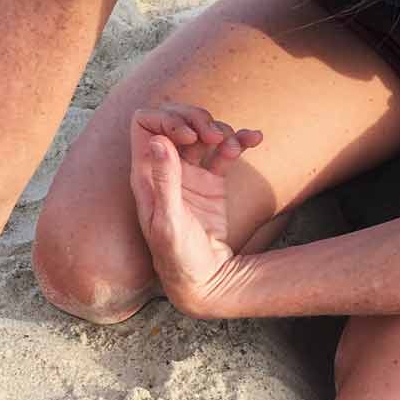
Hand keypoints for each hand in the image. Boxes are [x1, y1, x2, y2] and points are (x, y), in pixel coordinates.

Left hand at [129, 103, 262, 317]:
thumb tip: (157, 141)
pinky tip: (255, 139)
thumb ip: (164, 180)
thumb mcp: (169, 221)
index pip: (145, 124)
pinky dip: (239, 141)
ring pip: (202, 133)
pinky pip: (224, 152)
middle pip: (174, 120)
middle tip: (215, 134)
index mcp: (145, 174)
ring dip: (221, 129)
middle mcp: (165, 168)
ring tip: (237, 143)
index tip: (190, 136)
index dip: (167, 119)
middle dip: (196, 119)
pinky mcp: (211, 183)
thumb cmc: (177, 257)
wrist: (203, 280)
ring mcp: (189, 174)